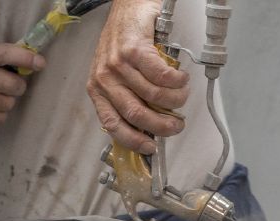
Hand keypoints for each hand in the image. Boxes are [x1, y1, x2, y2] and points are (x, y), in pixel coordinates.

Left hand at [87, 0, 189, 154]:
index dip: (133, 140)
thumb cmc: (124, 41)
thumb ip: (126, 97)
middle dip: (161, 125)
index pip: (112, 124)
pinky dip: (176, 81)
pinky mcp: (134, 50)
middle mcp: (104, 79)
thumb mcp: (116, 74)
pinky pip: (161, 75)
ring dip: (174, 100)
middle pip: (135, 114)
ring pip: (152, 95)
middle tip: (176, 125)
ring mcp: (117, 64)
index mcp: (97, 89)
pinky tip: (181, 78)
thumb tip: (147, 126)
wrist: (128, 7)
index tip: (150, 147)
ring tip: (182, 95)